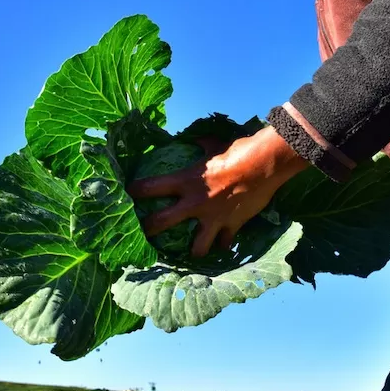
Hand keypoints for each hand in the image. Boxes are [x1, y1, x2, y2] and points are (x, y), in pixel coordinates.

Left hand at [128, 126, 307, 256]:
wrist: (263, 166)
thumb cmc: (237, 151)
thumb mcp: (214, 145)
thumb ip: (202, 145)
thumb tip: (195, 137)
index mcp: (186, 180)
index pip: (151, 187)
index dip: (135, 191)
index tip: (126, 194)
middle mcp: (194, 203)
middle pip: (161, 222)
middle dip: (148, 229)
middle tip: (144, 234)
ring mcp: (212, 218)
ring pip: (196, 246)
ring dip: (194, 250)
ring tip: (192, 253)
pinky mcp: (231, 226)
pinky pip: (224, 242)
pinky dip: (223, 242)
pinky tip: (223, 245)